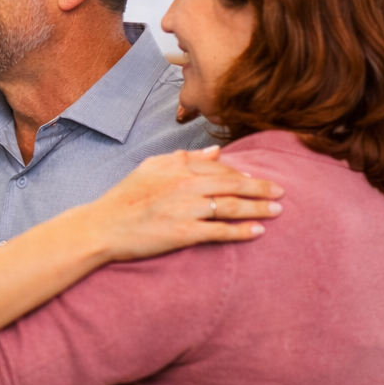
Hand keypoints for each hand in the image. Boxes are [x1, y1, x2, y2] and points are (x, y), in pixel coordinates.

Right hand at [87, 146, 283, 261]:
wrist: (102, 227)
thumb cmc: (124, 198)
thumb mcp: (150, 168)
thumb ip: (184, 157)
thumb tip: (216, 151)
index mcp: (176, 166)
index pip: (219, 167)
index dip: (242, 172)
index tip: (258, 178)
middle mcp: (184, 185)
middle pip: (233, 183)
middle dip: (261, 187)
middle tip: (281, 191)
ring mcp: (185, 209)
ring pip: (231, 206)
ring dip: (258, 208)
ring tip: (277, 210)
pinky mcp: (183, 233)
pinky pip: (219, 231)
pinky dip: (241, 231)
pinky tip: (258, 231)